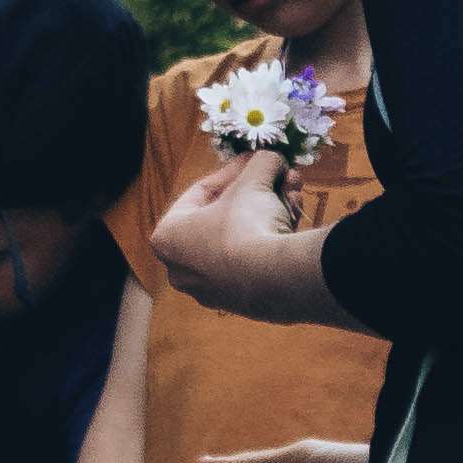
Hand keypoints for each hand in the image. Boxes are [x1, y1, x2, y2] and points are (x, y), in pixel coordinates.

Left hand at [149, 152, 297, 311]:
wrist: (276, 279)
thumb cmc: (246, 225)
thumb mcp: (253, 181)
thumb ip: (259, 163)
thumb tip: (271, 158)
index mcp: (168, 237)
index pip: (200, 192)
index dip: (232, 170)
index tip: (253, 159)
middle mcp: (183, 268)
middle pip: (225, 216)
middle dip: (257, 192)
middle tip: (278, 177)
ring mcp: (213, 290)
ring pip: (243, 238)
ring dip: (270, 212)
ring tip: (294, 194)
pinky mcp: (243, 303)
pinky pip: (255, 262)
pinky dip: (272, 240)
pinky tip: (294, 222)